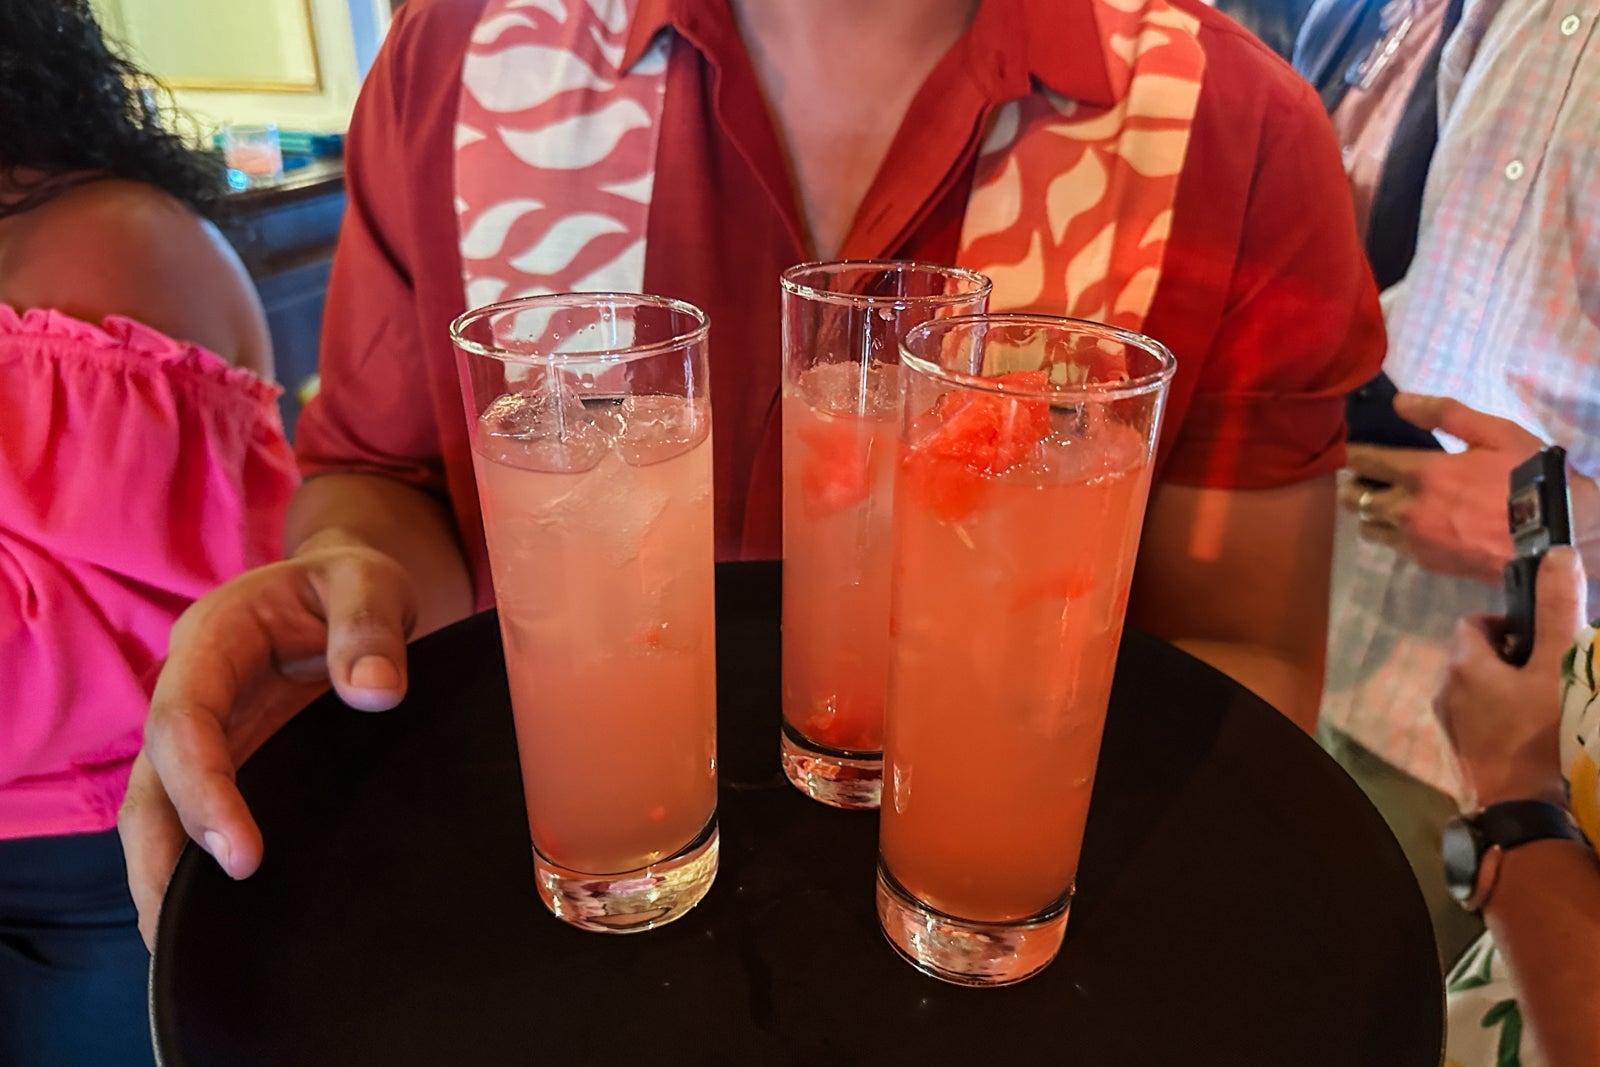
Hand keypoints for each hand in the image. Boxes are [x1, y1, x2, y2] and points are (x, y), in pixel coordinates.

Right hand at [118, 539, 416, 947]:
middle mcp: (194, 690)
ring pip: (160, 808)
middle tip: (183, 929)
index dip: (203, 789)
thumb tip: (375, 690)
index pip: (184, 719)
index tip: (243, 854)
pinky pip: (199, 814)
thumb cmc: (356, 583)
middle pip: (151, 779)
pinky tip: (217, 921)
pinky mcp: (233, 760)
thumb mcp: (371, 582)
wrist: (350, 590)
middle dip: (160, 854)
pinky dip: (198, 865)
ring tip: (183, 947)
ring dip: (166, 874)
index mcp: (213, 638)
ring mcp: (209, 730)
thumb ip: (371, 627)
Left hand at [1340, 394, 1543, 582]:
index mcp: (1421, 473)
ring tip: (1387, 502)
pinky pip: (1393, 548)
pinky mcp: (1427, 564)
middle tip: (1367, 476)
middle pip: (1354, 498)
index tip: (1348, 448)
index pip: (1363, 461)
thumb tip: (1399, 402)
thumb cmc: (1528, 478)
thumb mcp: (1496, 433)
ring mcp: (1415, 541)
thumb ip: (1445, 413)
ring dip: (1371, 512)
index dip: (1350, 453)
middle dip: (1354, 484)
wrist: (1556, 536)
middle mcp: (1407, 510)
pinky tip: (1414, 524)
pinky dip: (1394, 534)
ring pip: (1368, 527)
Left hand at [1433, 547, 1585, 808]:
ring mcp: (1449, 727)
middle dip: (1515, 659)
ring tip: (1549, 707)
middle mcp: (1445, 692)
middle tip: (1553, 674)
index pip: (1477, 623)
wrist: (1521, 813)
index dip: (1511, 623)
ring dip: (1510, 691)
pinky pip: (1481, 723)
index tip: (1542, 639)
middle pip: (1479, 658)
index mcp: (1462, 665)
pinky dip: (1503, 720)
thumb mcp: (1557, 667)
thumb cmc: (1539, 737)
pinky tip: (1535, 738)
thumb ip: (1557, 611)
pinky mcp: (1459, 755)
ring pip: (1480, 693)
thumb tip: (1558, 556)